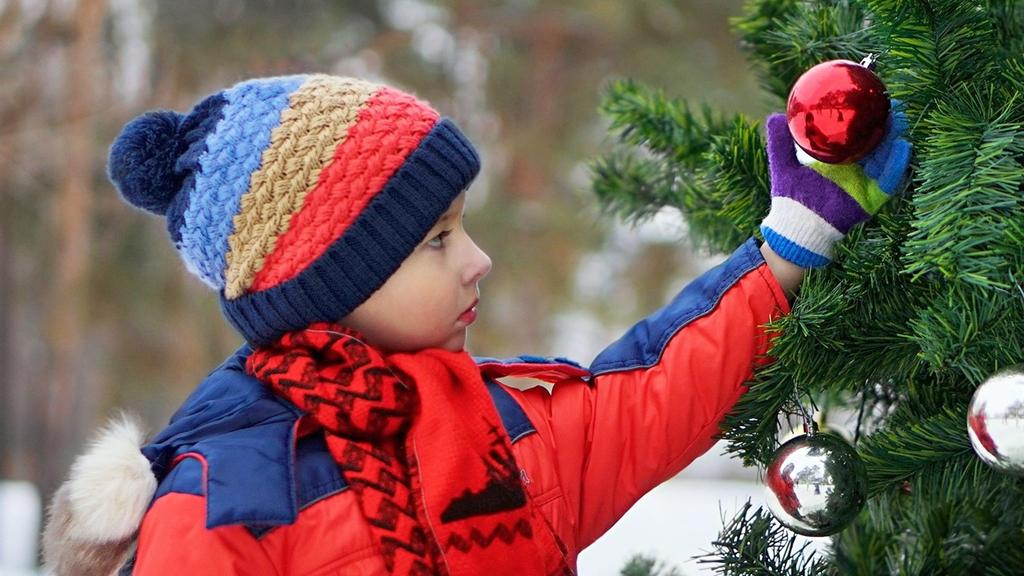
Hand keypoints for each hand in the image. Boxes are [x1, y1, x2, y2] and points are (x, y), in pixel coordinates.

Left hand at [760, 103, 911, 267]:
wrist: (793, 227)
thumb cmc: (790, 198)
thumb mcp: (784, 165)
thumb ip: (780, 142)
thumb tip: (776, 116)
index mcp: (838, 160)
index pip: (858, 136)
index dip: (867, 119)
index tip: (873, 99)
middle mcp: (854, 170)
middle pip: (877, 144)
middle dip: (887, 125)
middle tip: (894, 104)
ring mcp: (864, 184)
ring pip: (886, 158)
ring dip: (895, 138)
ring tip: (899, 119)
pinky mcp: (870, 199)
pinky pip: (888, 181)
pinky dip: (896, 164)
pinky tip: (903, 146)